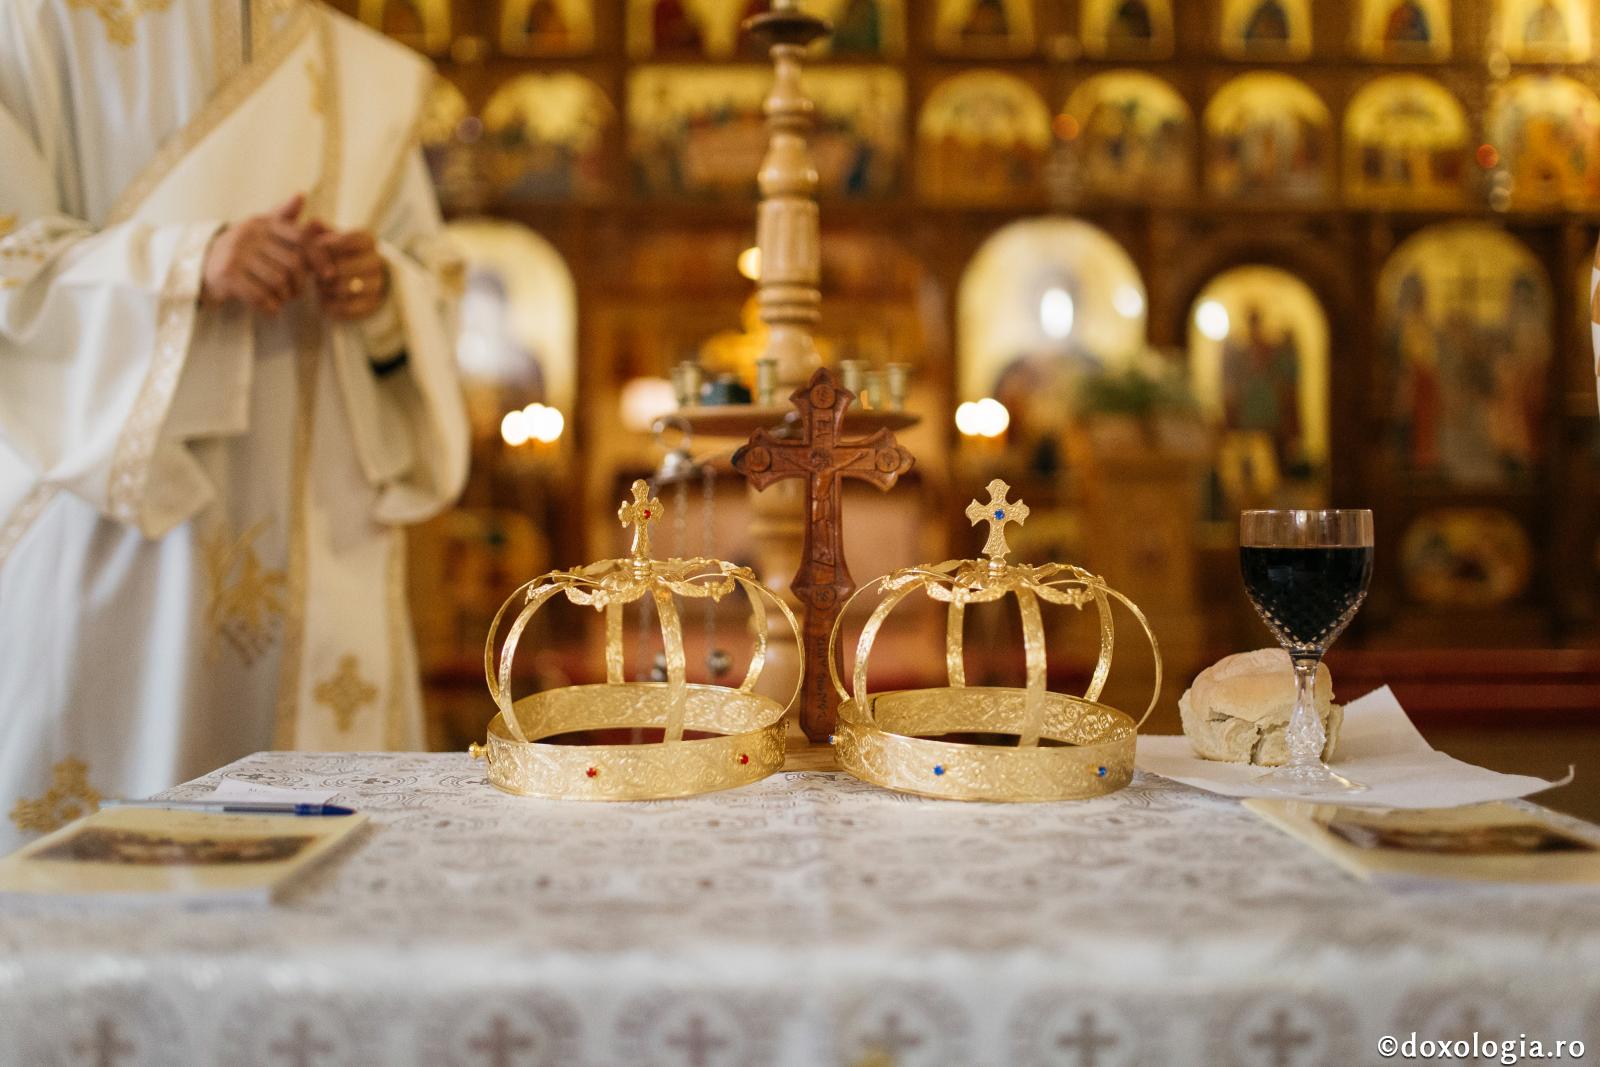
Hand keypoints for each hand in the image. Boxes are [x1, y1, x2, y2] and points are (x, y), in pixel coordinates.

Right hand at [200, 194, 310, 315]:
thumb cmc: (246, 248)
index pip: (301, 237)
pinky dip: (271, 307)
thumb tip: (301, 195)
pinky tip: (271, 308)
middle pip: (293, 264)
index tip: (329, 275)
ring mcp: (236, 254)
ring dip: (285, 296)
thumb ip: (286, 218)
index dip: (319, 257)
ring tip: (282, 298)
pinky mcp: (227, 275)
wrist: (204, 263)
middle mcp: (249, 234)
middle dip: (300, 283)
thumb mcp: (264, 229)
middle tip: (296, 291)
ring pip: (279, 281)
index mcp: (264, 223)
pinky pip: (260, 296)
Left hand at [306, 226, 387, 320]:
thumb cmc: (336, 253)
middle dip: (322, 270)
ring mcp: (375, 285)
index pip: (348, 239)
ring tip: (320, 283)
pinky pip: (342, 306)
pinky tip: (325, 296)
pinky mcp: (369, 305)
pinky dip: (328, 302)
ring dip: (324, 287)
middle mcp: (376, 262)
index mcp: (368, 240)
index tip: (317, 248)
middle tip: (315, 270)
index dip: (327, 245)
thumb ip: (318, 231)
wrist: (356, 277)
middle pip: (341, 267)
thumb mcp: (328, 238)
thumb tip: (313, 222)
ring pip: (341, 288)